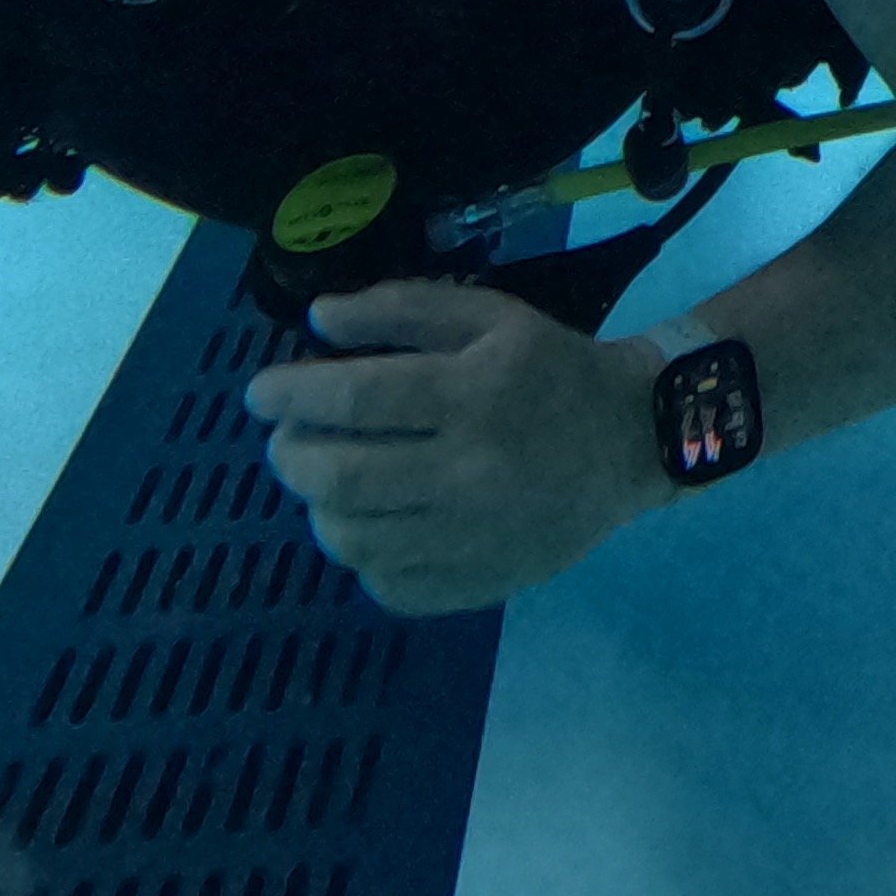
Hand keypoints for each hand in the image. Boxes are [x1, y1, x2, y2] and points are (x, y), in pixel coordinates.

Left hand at [247, 282, 660, 611]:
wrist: (635, 441)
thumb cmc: (554, 369)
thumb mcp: (490, 316)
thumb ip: (403, 309)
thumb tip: (318, 319)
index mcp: (473, 394)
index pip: (354, 398)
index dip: (291, 393)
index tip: (260, 394)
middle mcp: (469, 471)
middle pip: (344, 476)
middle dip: (290, 456)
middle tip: (285, 441)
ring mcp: (474, 536)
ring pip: (356, 539)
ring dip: (318, 508)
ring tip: (325, 483)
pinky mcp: (482, 580)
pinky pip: (391, 587)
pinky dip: (362, 559)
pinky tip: (370, 527)